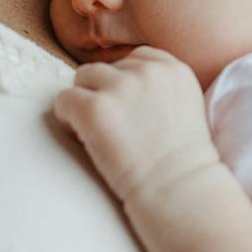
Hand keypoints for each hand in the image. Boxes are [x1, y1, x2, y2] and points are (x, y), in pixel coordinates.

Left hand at [52, 46, 220, 206]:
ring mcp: (120, 87)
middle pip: (105, 69)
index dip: (124, 86)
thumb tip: (118, 83)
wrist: (178, 192)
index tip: (127, 113)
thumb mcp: (188, 107)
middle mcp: (147, 71)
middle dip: (103, 95)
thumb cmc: (181, 163)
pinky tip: (84, 140)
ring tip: (98, 135)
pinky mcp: (94, 108)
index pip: (134, 59)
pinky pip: (63, 101)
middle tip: (112, 128)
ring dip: (84, 104)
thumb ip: (160, 86)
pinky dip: (67, 120)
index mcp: (173, 68)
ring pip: (81, 80)